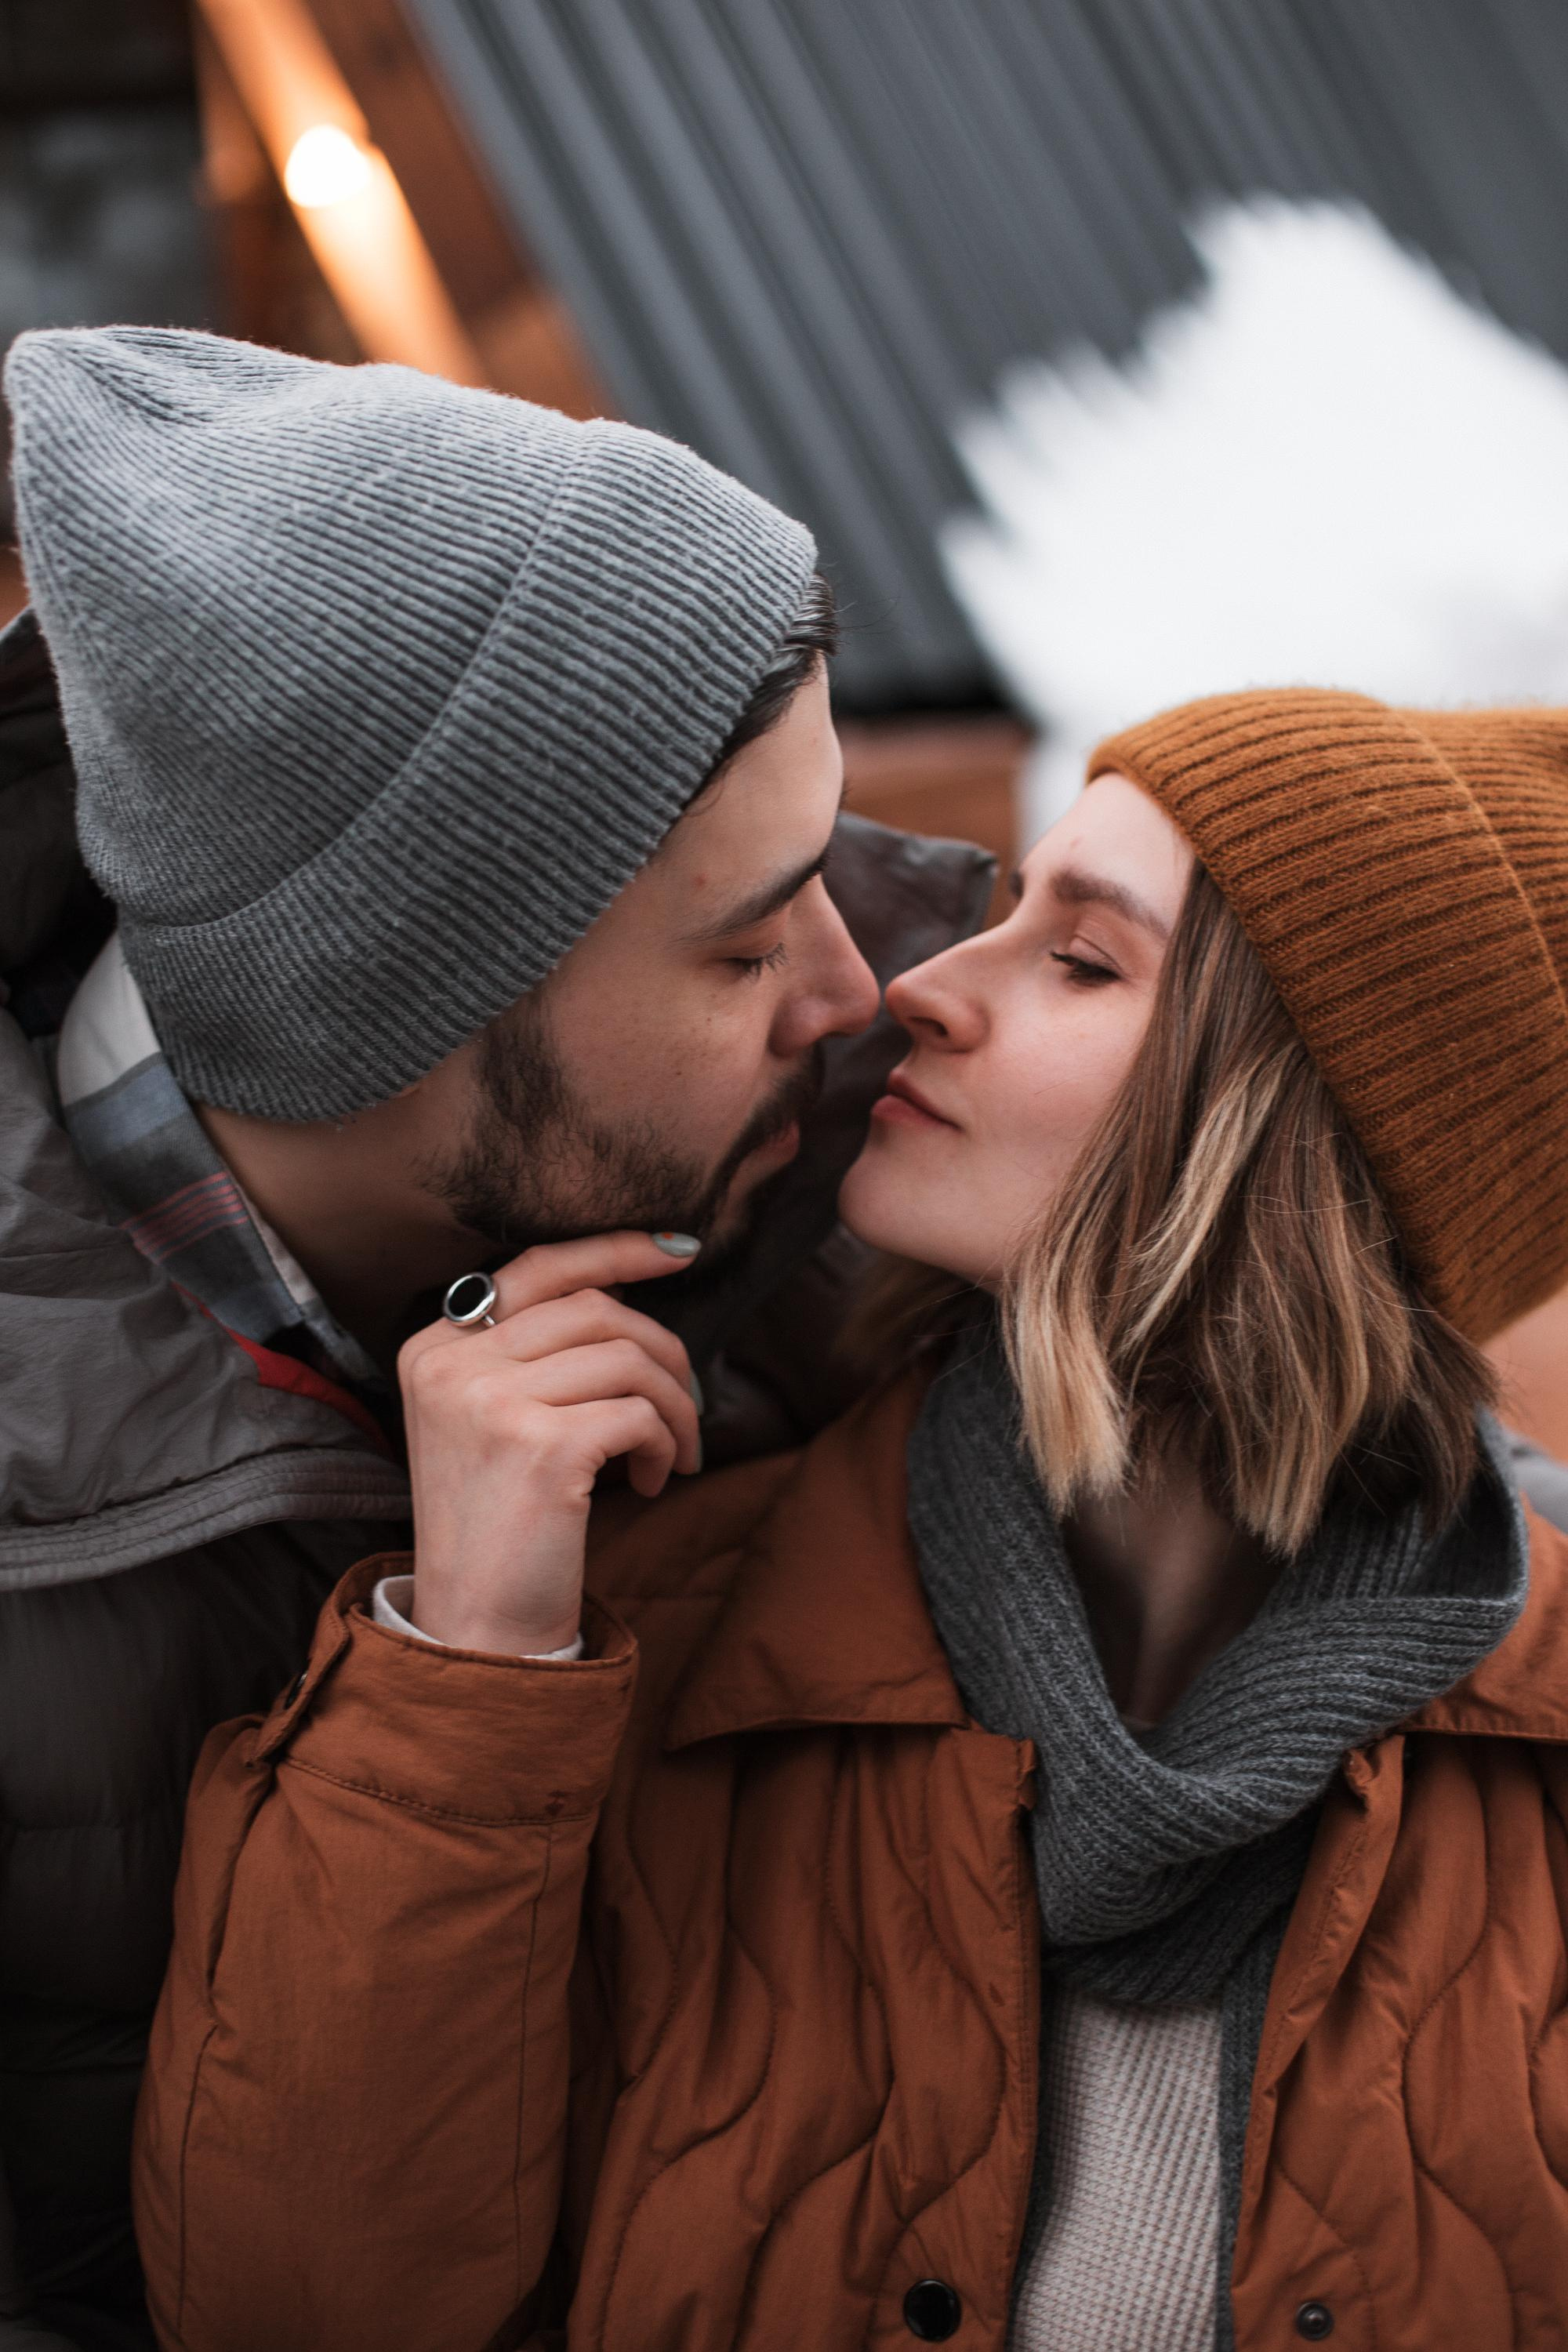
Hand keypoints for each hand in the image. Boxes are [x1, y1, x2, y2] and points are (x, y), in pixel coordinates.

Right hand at [396, 1232, 701, 1655]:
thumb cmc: (500, 1523)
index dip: (617, 1249)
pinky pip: (639, 1414)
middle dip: (664, 1352)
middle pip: (597, 1309)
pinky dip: (664, 1445)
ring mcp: (490, 1402)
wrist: (476, 1626)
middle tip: (687, 1408)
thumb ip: (533, 1354)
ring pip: (628, 1359)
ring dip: (674, 1407)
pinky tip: (650, 1482)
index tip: (680, 1249)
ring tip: (671, 1455)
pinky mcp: (539, 1446)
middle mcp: (452, 1364)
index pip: (538, 1266)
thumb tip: (626, 1296)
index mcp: (433, 1347)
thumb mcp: (488, 1420)